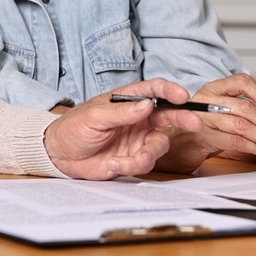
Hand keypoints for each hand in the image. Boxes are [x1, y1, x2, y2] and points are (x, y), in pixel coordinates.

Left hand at [44, 79, 201, 179]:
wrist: (61, 154)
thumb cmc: (74, 127)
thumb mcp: (94, 116)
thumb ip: (121, 111)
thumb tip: (147, 104)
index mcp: (128, 100)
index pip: (154, 90)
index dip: (170, 91)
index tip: (182, 96)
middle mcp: (138, 118)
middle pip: (168, 115)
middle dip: (183, 118)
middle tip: (194, 123)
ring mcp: (138, 138)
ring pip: (159, 145)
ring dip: (145, 155)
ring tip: (123, 160)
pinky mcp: (134, 158)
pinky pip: (145, 163)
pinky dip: (130, 166)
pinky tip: (113, 164)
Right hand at [156, 74, 255, 172]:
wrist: (179, 145)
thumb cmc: (202, 128)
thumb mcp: (220, 111)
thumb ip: (240, 108)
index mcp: (213, 89)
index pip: (241, 82)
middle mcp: (206, 99)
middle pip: (244, 107)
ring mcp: (202, 118)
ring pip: (241, 125)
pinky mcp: (202, 136)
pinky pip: (234, 141)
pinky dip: (254, 147)